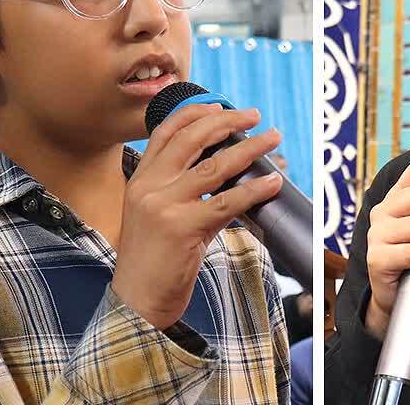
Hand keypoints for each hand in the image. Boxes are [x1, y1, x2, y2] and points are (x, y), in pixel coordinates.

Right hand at [112, 102, 281, 331]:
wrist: (137, 304)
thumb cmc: (152, 259)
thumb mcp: (154, 213)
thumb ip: (178, 186)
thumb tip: (225, 164)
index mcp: (140, 179)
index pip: (166, 130)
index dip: (195, 112)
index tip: (220, 104)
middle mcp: (150, 186)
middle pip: (193, 138)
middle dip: (227, 121)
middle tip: (254, 115)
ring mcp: (165, 206)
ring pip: (215, 166)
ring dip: (250, 148)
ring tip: (272, 138)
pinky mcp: (183, 229)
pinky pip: (226, 202)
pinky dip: (253, 188)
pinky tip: (272, 182)